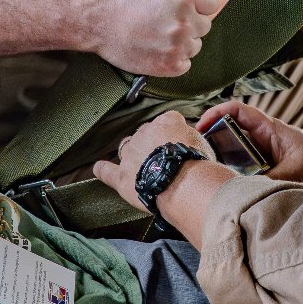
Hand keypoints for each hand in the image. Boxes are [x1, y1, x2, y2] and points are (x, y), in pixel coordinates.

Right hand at [90, 0, 226, 76]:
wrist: (97, 16)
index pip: (213, 4)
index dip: (199, 1)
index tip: (183, 2)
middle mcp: (185, 24)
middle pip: (205, 25)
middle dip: (191, 19)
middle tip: (168, 16)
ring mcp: (176, 47)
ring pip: (195, 45)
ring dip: (184, 39)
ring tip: (161, 31)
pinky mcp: (166, 66)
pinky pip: (185, 64)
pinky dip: (176, 58)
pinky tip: (160, 47)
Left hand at [92, 111, 213, 213]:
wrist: (183, 183)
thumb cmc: (196, 164)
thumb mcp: (203, 142)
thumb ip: (191, 137)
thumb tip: (188, 140)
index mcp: (166, 122)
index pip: (168, 120)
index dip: (172, 132)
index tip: (177, 142)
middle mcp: (145, 134)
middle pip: (145, 134)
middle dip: (151, 143)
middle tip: (163, 158)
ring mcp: (131, 155)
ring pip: (127, 148)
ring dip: (132, 154)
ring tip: (140, 164)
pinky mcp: (122, 177)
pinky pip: (107, 171)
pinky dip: (103, 169)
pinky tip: (99, 168)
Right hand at [195, 99, 302, 184]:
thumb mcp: (295, 170)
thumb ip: (272, 179)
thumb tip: (248, 191)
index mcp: (268, 128)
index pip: (236, 111)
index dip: (216, 113)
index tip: (201, 126)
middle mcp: (261, 138)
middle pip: (227, 131)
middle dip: (209, 138)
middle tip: (193, 151)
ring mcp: (260, 153)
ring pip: (231, 150)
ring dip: (217, 157)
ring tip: (201, 168)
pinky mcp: (262, 168)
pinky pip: (240, 166)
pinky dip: (229, 172)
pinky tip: (220, 183)